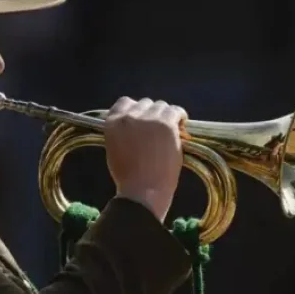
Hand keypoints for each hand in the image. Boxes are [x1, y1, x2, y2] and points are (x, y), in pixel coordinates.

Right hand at [104, 97, 187, 221]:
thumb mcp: (115, 149)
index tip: (144, 118)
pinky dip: (180, 117)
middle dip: (152, 114)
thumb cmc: (128, 177)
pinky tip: (182, 126)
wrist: (142, 191)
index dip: (137, 109)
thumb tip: (138, 123)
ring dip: (166, 115)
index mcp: (112, 122)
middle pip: (146, 103)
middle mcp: (129, 116)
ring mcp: (148, 119)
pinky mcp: (166, 124)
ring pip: (161, 106)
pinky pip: (176, 111)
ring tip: (172, 128)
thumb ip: (122, 132)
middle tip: (159, 128)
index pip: (124, 102)